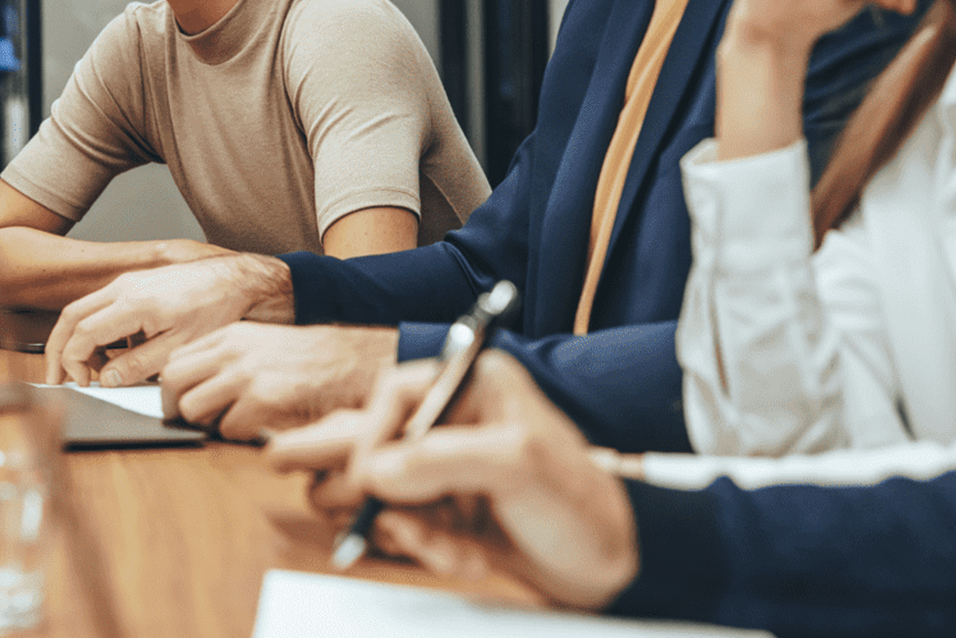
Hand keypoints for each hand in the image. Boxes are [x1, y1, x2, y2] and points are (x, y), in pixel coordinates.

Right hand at [43, 253, 291, 385]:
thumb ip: (139, 365)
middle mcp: (125, 286)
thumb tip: (106, 380)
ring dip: (75, 338)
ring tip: (82, 370)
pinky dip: (94, 328)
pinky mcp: (137, 282)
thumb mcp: (180, 348)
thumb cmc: (216, 310)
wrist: (238, 280)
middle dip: (58, 349)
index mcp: (132, 303)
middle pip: (71, 316)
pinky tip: (109, 352)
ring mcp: (129, 281)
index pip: (82, 333)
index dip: (73, 362)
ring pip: (84, 308)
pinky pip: (103, 304)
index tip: (82, 384)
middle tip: (56, 378)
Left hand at [159, 322, 397, 438]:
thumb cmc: (309, 361)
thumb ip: (227, 362)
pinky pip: (228, 430)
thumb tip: (192, 391)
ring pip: (192, 408)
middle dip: (177, 408)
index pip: (174, 362)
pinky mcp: (262, 400)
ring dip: (209, 424)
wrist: (352, 363)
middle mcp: (232, 351)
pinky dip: (241, 436)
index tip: (181, 404)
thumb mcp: (261, 347)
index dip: (174, 389)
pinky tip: (263, 425)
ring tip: (236, 422)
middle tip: (198, 421)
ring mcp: (246, 374)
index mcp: (230, 336)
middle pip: (171, 383)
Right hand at [268, 352, 637, 610]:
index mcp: (477, 387)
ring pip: (392, 493)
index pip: (398, 394)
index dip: (374, 435)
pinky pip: (412, 527)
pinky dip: (431, 549)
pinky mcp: (454, 511)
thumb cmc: (582, 504)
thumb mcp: (517, 467)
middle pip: (383, 442)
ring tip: (453, 549)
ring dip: (412, 529)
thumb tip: (376, 471)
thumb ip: (443, 460)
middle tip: (342, 498)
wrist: (613, 568)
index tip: (368, 479)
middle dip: (375, 484)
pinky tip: (468, 558)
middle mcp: (460, 421)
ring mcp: (454, 469)